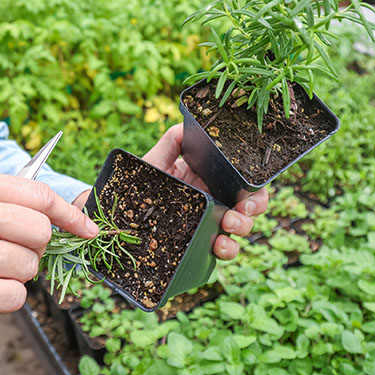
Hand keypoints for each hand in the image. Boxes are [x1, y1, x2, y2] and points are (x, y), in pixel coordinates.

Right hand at [0, 165, 98, 327]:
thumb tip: (46, 212)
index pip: (39, 194)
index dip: (70, 214)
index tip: (86, 228)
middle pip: (41, 233)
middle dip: (33, 249)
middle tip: (8, 254)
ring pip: (29, 267)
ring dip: (13, 275)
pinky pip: (14, 297)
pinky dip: (3, 299)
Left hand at [143, 124, 268, 259]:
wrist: (119, 219)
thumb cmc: (138, 187)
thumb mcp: (154, 163)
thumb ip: (171, 143)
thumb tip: (187, 124)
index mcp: (210, 179)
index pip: (243, 180)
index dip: (254, 186)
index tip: (249, 191)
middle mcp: (215, 200)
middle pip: (250, 204)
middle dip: (255, 207)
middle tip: (242, 210)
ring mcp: (210, 223)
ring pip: (241, 227)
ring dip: (242, 227)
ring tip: (228, 226)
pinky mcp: (202, 243)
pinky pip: (224, 250)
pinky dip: (228, 249)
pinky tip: (218, 246)